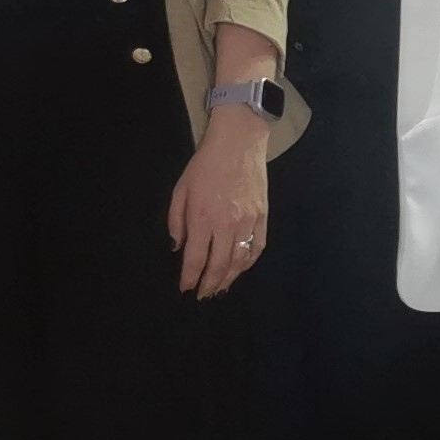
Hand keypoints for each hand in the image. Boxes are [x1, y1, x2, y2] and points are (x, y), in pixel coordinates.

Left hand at [167, 111, 270, 297]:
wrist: (239, 144)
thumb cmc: (204, 165)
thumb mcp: (180, 190)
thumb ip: (176, 221)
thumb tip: (179, 247)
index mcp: (202, 218)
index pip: (196, 257)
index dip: (190, 277)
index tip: (185, 289)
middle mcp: (227, 224)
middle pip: (220, 264)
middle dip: (210, 284)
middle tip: (203, 296)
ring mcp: (249, 222)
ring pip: (240, 260)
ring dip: (230, 278)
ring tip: (221, 288)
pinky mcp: (263, 217)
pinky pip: (258, 246)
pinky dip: (249, 263)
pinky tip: (241, 269)